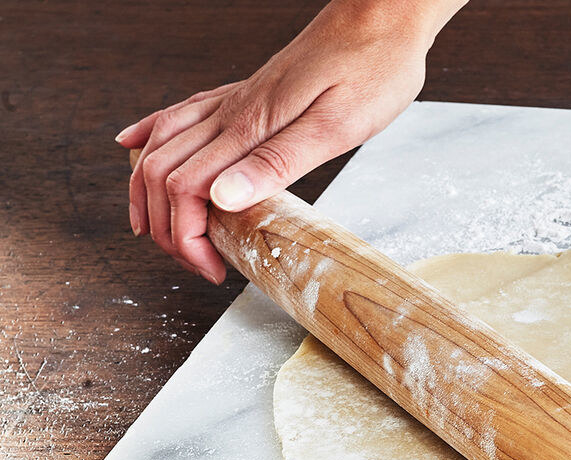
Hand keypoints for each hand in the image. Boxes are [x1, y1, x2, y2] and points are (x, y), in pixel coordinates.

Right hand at [116, 0, 463, 282]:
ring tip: (155, 230)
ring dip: (147, 192)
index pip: (186, 191)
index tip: (214, 269)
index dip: (189, 238)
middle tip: (196, 264)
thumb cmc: (372, 70)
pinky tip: (135, 146)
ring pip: (161, 145)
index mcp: (250, 128)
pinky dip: (150, 137)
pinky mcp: (244, 96)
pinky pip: (181, 114)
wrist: (382, 18)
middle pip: (163, 174)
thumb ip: (277, 164)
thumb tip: (221, 199)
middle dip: (167, 228)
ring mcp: (233, 102)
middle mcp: (231, 113)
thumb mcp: (334, 128)